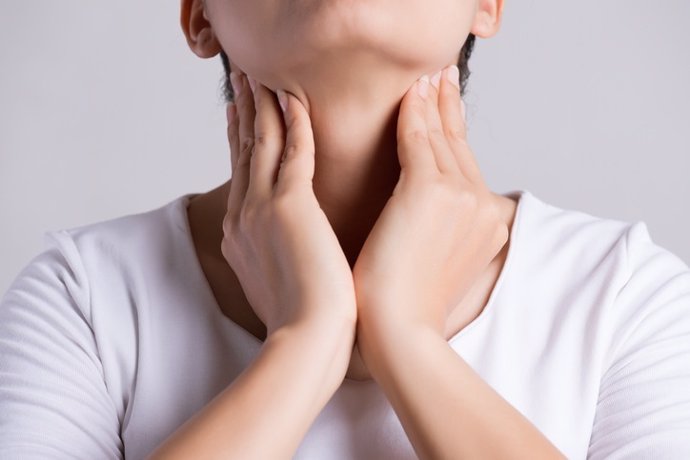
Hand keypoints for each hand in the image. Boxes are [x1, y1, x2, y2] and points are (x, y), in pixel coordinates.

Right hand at [221, 72, 356, 337]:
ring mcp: (262, 209)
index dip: (239, 142)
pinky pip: (291, 151)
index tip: (241, 115)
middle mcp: (243, 216)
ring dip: (261, 106)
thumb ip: (274, 260)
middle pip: (242, 152)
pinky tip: (294, 100)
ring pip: (260, 144)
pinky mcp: (290, 206)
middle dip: (243, 113)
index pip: (241, 176)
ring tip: (258, 76)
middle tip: (242, 81)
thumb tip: (286, 253)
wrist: (307, 341)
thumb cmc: (302, 324)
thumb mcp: (277, 286)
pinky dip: (292, 123)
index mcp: (240, 235)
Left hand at [352, 65, 508, 340]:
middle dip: (448, 108)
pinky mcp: (429, 191)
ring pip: (439, 139)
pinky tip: (407, 95)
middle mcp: (483, 206)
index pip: (468, 168)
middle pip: (459, 147)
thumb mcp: (441, 264)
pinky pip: (417, 140)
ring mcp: (460, 196)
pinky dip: (411, 115)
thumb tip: (431, 218)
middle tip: (440, 77)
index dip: (458, 134)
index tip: (449, 107)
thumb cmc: (409, 305)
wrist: (399, 330)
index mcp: (488, 224)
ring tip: (423, 77)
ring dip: (429, 103)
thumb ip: (447, 232)